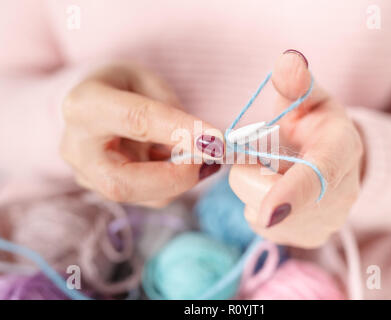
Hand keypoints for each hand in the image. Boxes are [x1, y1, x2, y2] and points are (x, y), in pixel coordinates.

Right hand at [61, 63, 223, 206]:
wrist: (92, 103)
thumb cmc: (123, 86)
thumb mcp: (147, 81)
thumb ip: (170, 111)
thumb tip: (205, 144)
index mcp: (86, 104)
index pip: (136, 121)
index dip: (179, 131)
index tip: (215, 139)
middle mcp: (76, 146)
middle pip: (122, 182)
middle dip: (174, 178)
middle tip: (210, 162)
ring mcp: (85, 174)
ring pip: (136, 195)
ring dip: (178, 182)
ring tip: (204, 158)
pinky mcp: (100, 189)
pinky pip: (143, 196)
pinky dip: (172, 184)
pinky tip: (187, 164)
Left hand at [229, 50, 363, 247]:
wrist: (335, 159)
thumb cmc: (316, 124)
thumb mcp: (309, 97)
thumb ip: (296, 83)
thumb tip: (288, 60)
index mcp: (341, 152)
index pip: (319, 177)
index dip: (291, 194)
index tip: (267, 211)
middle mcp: (341, 194)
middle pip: (278, 201)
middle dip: (252, 178)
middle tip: (259, 157)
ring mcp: (327, 221)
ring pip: (268, 219)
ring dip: (256, 194)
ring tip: (273, 174)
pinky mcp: (311, 236)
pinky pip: (268, 229)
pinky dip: (261, 210)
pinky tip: (275, 193)